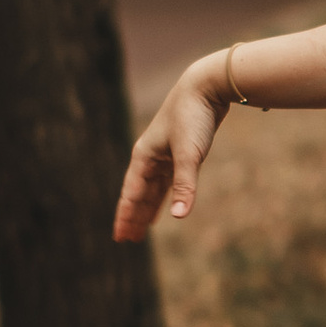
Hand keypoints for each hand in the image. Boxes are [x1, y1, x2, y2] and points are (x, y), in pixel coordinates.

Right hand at [115, 59, 230, 238]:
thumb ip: (185, 185)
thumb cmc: (193, 117)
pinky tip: (166, 206)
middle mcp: (150, 156)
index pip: (131, 193)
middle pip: (139, 193)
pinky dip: (164, 195)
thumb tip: (179, 216)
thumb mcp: (189, 154)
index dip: (125, 216)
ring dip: (147, 208)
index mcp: (144, 156)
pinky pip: (167, 181)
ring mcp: (164, 154)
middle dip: (133, 216)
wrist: (206, 86)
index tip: (119, 237)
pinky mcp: (180, 151)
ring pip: (153, 188)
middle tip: (127, 240)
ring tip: (141, 228)